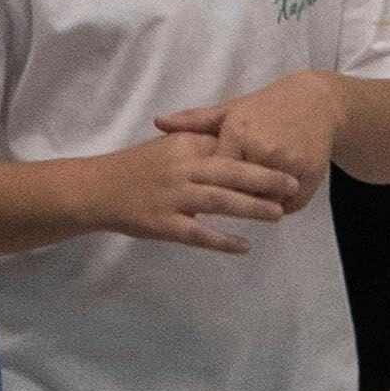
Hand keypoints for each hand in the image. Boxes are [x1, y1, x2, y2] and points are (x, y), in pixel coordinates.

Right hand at [86, 127, 295, 252]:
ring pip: (221, 201)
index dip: (258, 155)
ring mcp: (172, 197)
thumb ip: (198, 144)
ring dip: (252, 208)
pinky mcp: (163, 224)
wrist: (95, 190)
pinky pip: (199, 234)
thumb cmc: (135, 168)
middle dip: (266, 179)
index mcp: (183, 146)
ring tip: (278, 214)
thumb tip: (235, 144)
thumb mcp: (166, 146)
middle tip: (294, 185)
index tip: (284, 158)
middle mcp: (180, 169)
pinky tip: (244, 246)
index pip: (228, 147)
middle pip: (232, 172)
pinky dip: (223, 241)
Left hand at [161, 71, 338, 198]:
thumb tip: (157, 122)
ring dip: (258, 205)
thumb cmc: (265, 107)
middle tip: (224, 204)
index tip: (199, 193)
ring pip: (265, 201)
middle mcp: (262, 149)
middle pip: (240, 192)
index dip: (206, 187)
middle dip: (232, 201)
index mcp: (237, 134)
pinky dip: (282, 204)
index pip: (214, 175)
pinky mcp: (310, 173)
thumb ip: (194, 121)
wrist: (314, 102)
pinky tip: (276, 197)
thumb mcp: (229, 110)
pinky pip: (290, 203)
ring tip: (251, 200)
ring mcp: (288, 163)